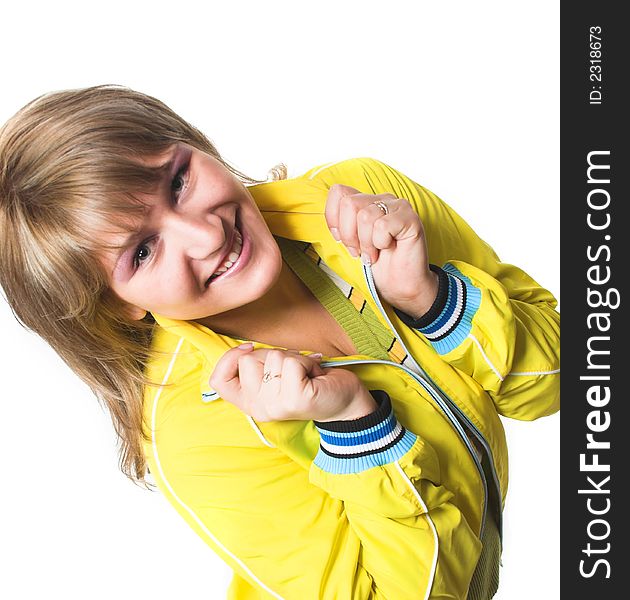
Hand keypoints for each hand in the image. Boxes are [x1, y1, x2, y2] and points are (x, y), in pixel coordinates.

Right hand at [209, 345, 376, 421]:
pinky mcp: (294, 398)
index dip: (229, 358)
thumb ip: (258, 366)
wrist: (345, 402)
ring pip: (273, 357)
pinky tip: (315, 375)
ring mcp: (276, 405)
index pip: (219, 381)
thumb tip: (246, 348)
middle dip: (273, 354)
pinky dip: (307, 362)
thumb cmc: (310, 383)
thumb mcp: (276, 375)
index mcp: (250, 403)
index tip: (249, 349)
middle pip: (248, 360)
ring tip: (306, 373)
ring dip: (295, 358)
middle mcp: (259, 408)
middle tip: (293, 369)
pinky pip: (291, 362)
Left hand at [325, 184, 438, 318]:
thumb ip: (340, 224)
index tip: (341, 239)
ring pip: (365, 216)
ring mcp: (398, 206)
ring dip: (366, 243)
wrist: (399, 285)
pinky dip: (381, 243)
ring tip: (373, 253)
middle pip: (349, 203)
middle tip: (359, 250)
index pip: (338, 192)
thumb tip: (329, 219)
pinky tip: (388, 248)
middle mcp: (382, 199)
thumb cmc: (376, 265)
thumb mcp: (350, 242)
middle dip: (349, 234)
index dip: (333, 218)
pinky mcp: (410, 218)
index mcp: (366, 201)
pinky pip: (382, 226)